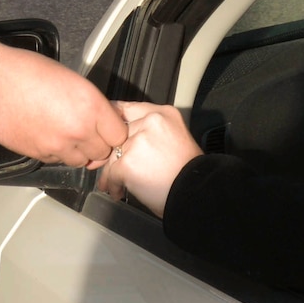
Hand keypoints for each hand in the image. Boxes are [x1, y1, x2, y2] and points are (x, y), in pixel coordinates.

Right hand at [0, 44, 126, 167]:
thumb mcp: (72, 79)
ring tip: (66, 134)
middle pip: (102, 153)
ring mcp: (57, 146)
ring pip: (80, 161)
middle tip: (87, 131)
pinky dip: (57, 153)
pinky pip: (57, 161)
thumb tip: (101, 118)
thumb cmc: (28, 72)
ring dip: (78, 152)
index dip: (113, 131)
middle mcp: (78, 130)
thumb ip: (91, 103)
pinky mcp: (39, 155)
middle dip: (97, 144)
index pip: (118, 135)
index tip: (108, 128)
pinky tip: (47, 135)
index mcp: (90, 106)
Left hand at [97, 101, 202, 217]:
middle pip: (119, 134)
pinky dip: (113, 185)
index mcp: (165, 114)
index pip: (129, 108)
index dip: (115, 120)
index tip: (107, 130)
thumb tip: (128, 136)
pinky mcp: (129, 163)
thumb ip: (153, 131)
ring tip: (116, 183)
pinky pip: (111, 173)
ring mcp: (139, 142)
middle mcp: (151, 123)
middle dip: (115, 152)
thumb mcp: (177, 139)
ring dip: (112, 171)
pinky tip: (118, 191)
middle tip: (114, 165)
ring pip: (114, 154)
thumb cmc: (188, 173)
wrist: (196, 194)